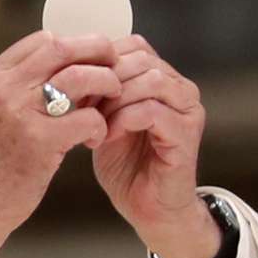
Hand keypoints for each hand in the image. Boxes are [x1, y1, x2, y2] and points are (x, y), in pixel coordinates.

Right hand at [0, 31, 121, 257]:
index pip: (43, 40)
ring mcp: (20, 113)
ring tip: (113, 102)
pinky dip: (100, 125)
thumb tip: (72, 66)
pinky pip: (88, 118)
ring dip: (106, 85)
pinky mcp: (39, 141)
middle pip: (63, 48)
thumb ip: (24, 89)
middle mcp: (3, 88)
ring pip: (80, 76)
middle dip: (98, 52)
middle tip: (116, 69)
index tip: (93, 59)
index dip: (76, 44)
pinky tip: (96, 139)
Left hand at [93, 35, 220, 257]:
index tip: (76, 87)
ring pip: (148, 80)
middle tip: (81, 105)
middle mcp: (180, 88)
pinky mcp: (186, 133)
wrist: (149, 211)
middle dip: (104, 79)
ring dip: (113, 99)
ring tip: (93, 123)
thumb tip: (71, 68)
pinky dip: (122, 120)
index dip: (100, 62)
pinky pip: (151, 110)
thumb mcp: (104, 122)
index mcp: (162, 79)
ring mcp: (187, 110)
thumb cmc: (127, 169)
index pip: (132, 46)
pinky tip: (106, 136)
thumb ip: (98, 94)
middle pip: (140, 58)